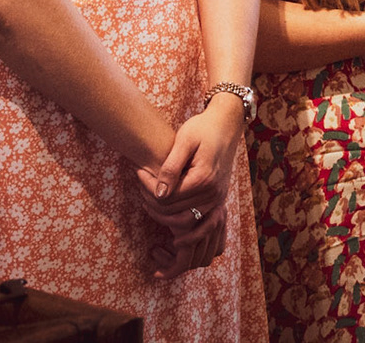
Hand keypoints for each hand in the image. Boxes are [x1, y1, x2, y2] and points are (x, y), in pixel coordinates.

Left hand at [134, 103, 241, 277]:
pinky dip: (189, 238)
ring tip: (148, 208)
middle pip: (173, 214)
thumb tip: (159, 194)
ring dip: (164, 220)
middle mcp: (213, 195)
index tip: (138, 171)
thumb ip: (170, 168)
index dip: (146, 187)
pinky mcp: (218, 202)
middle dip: (150, 203)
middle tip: (138, 187)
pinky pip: (204, 229)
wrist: (226, 125)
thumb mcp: (184, 140)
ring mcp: (218, 200)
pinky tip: (175, 241)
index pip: (166, 198)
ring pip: (186, 226)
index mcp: (203, 179)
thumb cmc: (202, 129)